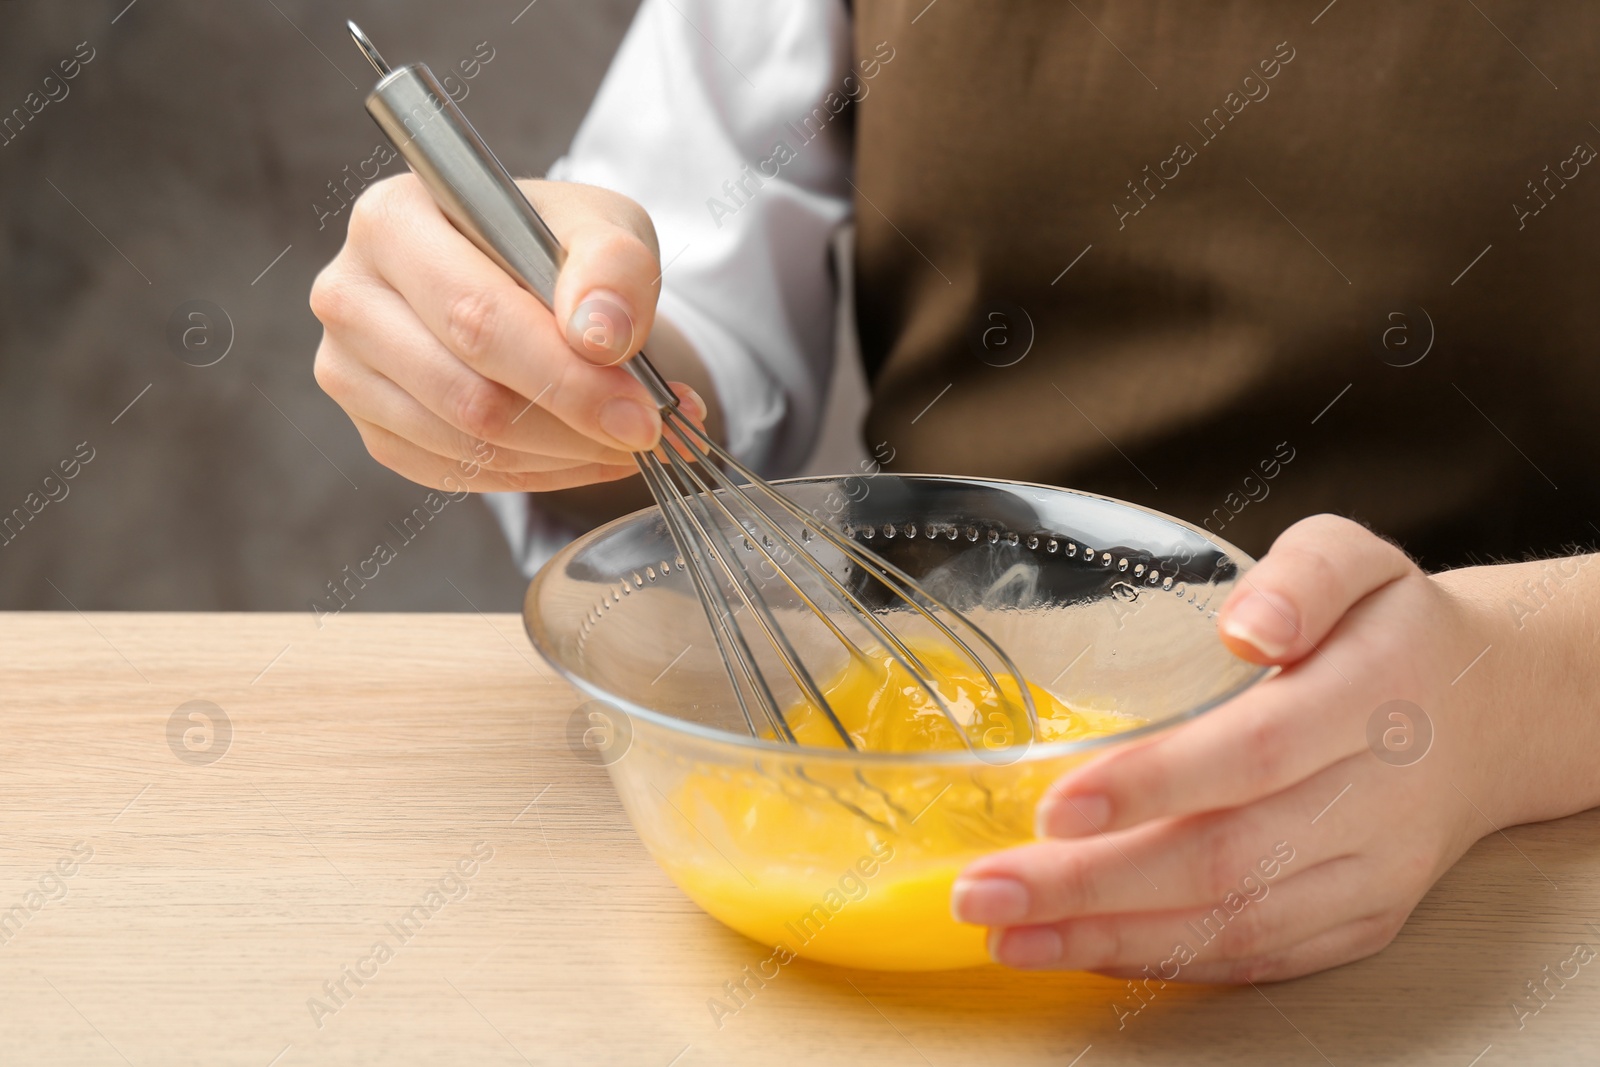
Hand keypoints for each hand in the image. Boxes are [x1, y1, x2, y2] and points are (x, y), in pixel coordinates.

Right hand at [310, 174, 710, 492]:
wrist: (528, 279)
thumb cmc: (558, 246)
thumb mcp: (604, 226)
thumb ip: (614, 267)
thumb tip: (601, 337)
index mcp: (392, 220)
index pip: (478, 317)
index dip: (565, 376)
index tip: (642, 412)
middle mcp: (349, 293)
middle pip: (466, 392)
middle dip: (572, 424)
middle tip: (646, 432)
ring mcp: (348, 368)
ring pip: (464, 443)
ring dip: (562, 454)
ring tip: (627, 436)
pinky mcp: (372, 426)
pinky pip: (456, 473)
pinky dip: (536, 473)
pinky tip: (584, 450)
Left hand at [951, 514, 1512, 982]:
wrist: (1489, 714)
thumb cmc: (1389, 627)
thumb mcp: (1354, 557)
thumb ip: (1302, 575)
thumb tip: (1247, 626)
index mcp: (1369, 697)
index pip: (1255, 751)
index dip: (1154, 786)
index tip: (1055, 809)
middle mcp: (1378, 799)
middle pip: (1226, 858)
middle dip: (1093, 885)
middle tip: (982, 892)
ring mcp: (1373, 873)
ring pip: (1236, 924)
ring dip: (1110, 938)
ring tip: (1007, 935)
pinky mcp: (1363, 920)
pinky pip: (1261, 957)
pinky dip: (1166, 961)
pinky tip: (1082, 950)